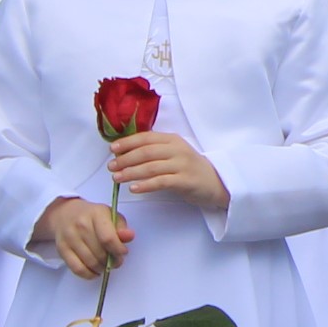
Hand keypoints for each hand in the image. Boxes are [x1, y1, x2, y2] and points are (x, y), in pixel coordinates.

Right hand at [44, 197, 133, 279]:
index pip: (108, 238)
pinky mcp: (62, 249)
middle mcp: (81, 225)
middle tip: (115, 261)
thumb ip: (121, 227)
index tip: (122, 252)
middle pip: (100, 253)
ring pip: (90, 262)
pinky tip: (94, 271)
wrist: (65, 214)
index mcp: (96, 214)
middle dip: (111, 261)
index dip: (118, 250)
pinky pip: (77, 269)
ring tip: (106, 265)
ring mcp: (70, 237)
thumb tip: (129, 236)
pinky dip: (89, 274)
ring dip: (102, 268)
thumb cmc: (91, 216)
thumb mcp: (110, 215)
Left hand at [108, 130, 226, 211]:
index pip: (146, 137)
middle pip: (146, 152)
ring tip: (117, 178)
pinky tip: (134, 188)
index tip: (112, 149)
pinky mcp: (186, 181)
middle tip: (111, 167)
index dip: (127, 142)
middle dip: (125, 159)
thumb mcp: (174, 153)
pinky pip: (161, 182)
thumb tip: (125, 153)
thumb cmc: (189, 168)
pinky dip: (145, 185)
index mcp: (172, 139)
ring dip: (131, 172)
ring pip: (151, 167)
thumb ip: (154, 151)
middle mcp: (177, 149)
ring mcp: (183, 165)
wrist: (216, 182)